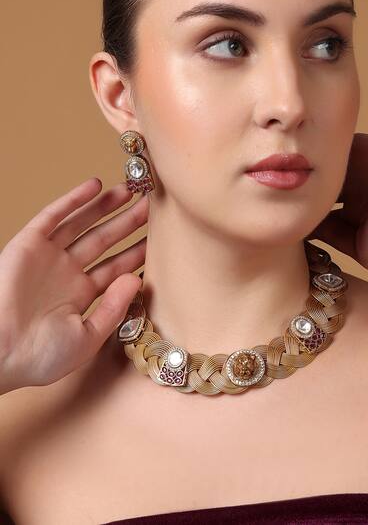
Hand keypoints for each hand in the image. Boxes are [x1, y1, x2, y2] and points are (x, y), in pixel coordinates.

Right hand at [0, 178, 147, 393]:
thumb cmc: (38, 357)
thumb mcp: (86, 339)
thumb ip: (112, 309)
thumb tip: (136, 280)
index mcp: (80, 296)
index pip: (115, 267)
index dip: (137, 251)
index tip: (163, 237)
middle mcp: (65, 273)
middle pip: (104, 240)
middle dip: (127, 223)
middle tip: (153, 205)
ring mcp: (47, 257)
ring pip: (82, 223)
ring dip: (104, 206)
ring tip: (130, 190)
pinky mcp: (28, 245)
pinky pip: (53, 216)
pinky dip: (73, 200)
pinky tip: (94, 185)